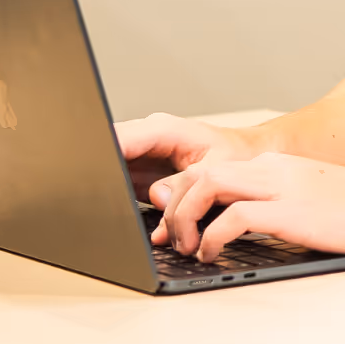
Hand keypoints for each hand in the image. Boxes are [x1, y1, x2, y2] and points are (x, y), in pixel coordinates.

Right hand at [114, 114, 265, 202]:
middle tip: (99, 201)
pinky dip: (118, 199)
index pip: (120, 138)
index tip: (96, 176)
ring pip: (110, 168)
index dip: (103, 156)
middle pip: (108, 151)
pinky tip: (121, 214)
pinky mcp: (140, 172)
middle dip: (101, 175)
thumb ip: (187, 183)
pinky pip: (120, 183)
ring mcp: (142, 154)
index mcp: (163, 128)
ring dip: (110, 191)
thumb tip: (159, 199)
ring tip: (111, 211)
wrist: (248, 156)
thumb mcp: (218, 169)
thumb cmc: (237, 156)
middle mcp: (147, 138)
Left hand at [148, 152, 344, 258]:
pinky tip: (212, 254)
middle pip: (199, 172)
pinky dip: (212, 236)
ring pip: (207, 185)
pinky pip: (234, 217)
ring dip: (185, 217)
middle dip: (173, 205)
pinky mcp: (289, 211)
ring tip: (185, 245)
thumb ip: (273, 205)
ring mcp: (279, 186)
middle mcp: (270, 169)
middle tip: (167, 238)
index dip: (181, 195)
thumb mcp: (306, 199)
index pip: (210, 168)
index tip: (171, 224)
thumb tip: (238, 227)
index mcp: (273, 166)